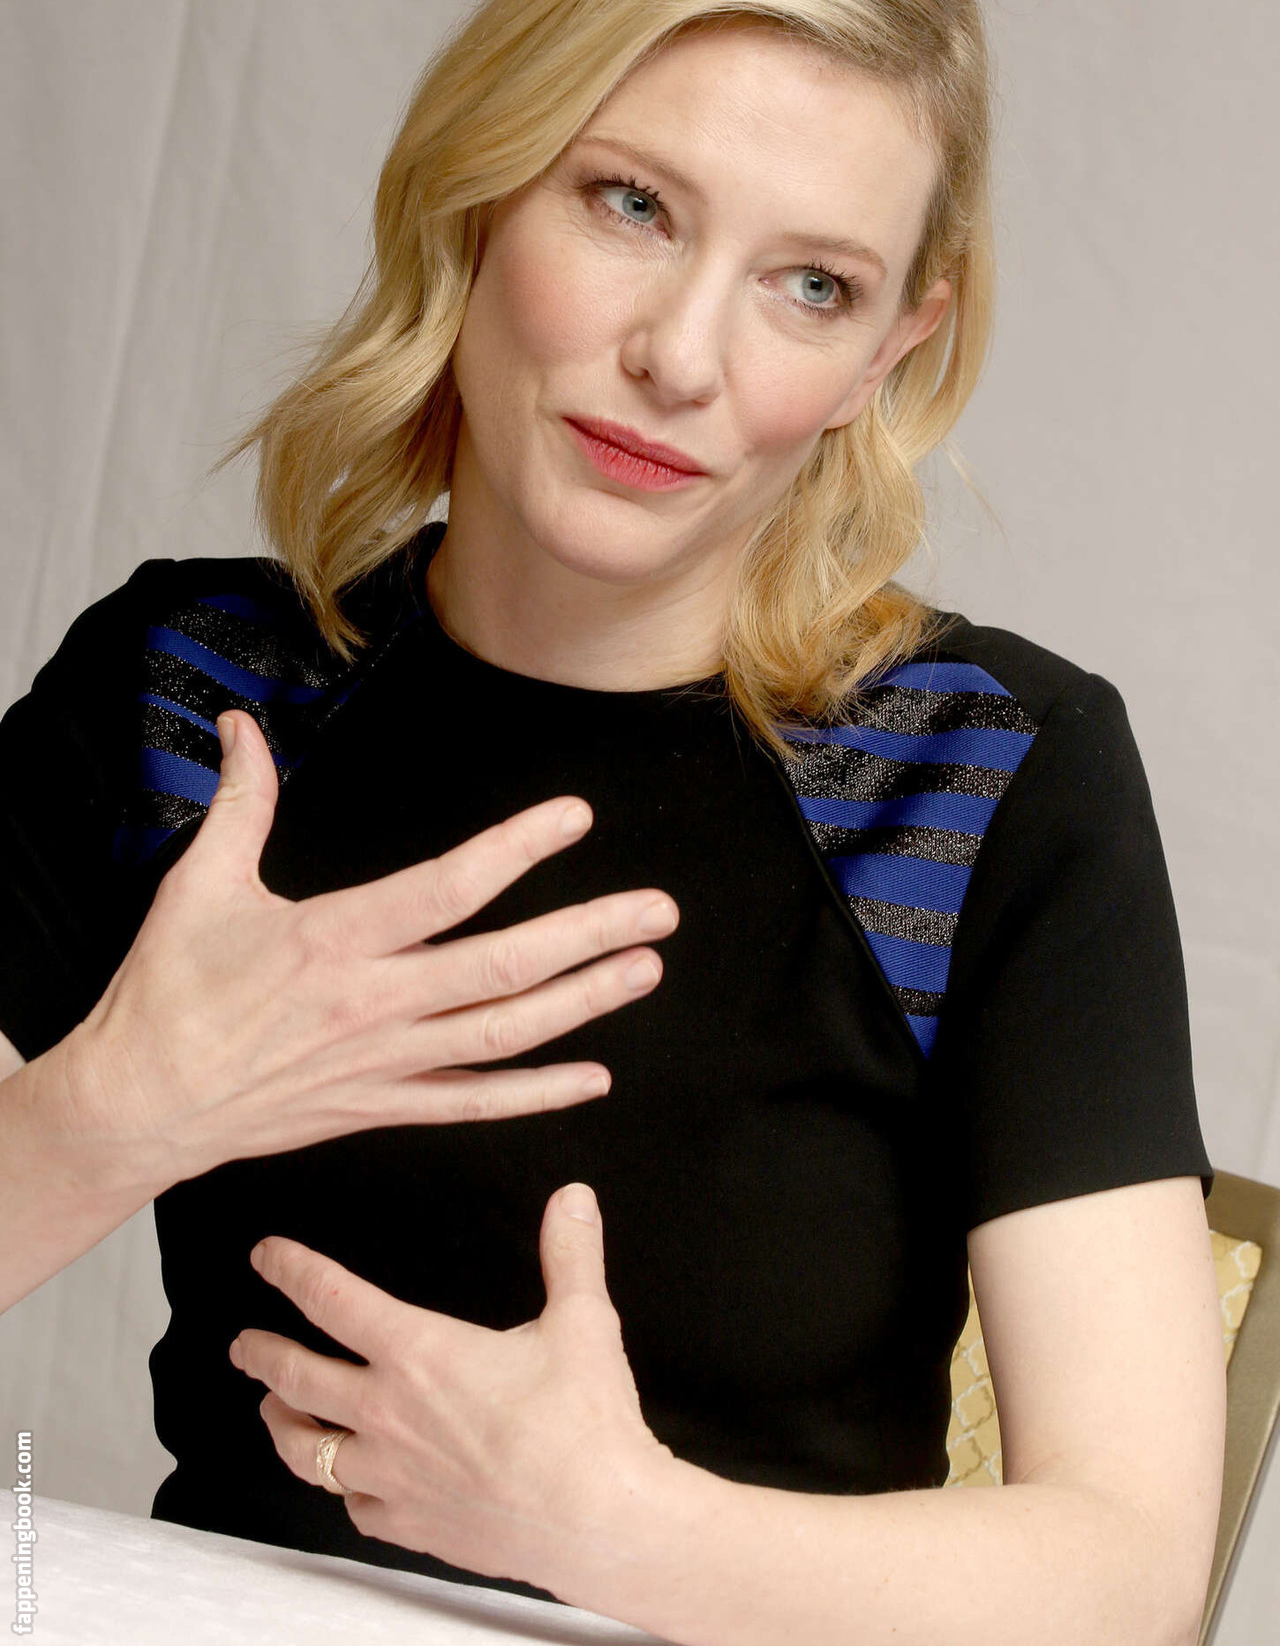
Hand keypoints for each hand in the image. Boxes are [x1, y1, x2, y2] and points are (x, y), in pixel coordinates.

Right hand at [66, 709, 677, 1181]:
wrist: (137, 1106)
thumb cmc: (166, 994)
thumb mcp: (198, 885)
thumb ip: (239, 802)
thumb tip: (243, 726)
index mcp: (333, 939)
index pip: (446, 888)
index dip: (517, 850)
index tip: (574, 818)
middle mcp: (371, 1004)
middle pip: (500, 969)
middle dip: (587, 937)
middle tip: (658, 912)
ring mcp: (382, 1064)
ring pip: (502, 1036)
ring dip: (582, 1004)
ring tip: (644, 971)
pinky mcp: (379, 1107)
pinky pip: (472, 1105)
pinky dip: (536, 1093)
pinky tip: (592, 1075)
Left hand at [229, 1182, 670, 1598]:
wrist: (596, 1517)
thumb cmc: (584, 1419)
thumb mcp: (581, 1320)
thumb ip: (570, 1253)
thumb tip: (573, 1196)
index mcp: (419, 1352)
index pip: (333, 1299)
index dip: (292, 1270)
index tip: (265, 1256)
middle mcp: (387, 1412)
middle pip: (297, 1379)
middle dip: (262, 1355)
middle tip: (243, 1345)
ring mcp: (391, 1474)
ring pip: (305, 1452)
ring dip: (280, 1426)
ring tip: (272, 1410)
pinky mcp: (410, 1523)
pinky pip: (354, 1506)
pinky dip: (344, 1490)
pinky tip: (348, 1484)